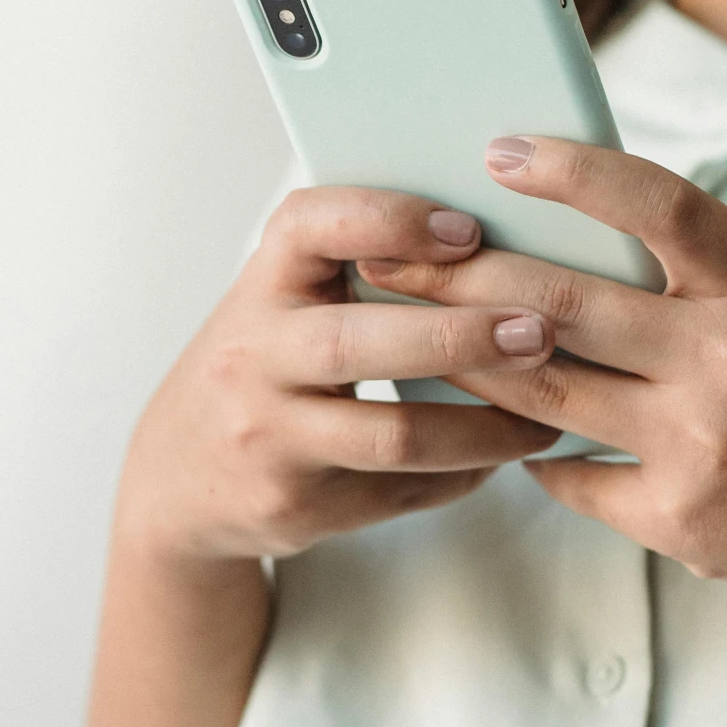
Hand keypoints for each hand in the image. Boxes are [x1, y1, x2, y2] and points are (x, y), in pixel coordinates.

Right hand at [117, 186, 561, 565]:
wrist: (178, 479)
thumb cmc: (260, 367)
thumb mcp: (278, 302)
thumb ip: (352, 267)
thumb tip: (492, 239)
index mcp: (258, 289)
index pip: (309, 227)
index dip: (390, 220)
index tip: (468, 230)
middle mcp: (252, 360)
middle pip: (359, 344)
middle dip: (460, 336)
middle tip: (541, 331)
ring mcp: (270, 440)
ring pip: (394, 437)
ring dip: (486, 428)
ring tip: (548, 413)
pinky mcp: (296, 506)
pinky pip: (400, 492)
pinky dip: (462, 473)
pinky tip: (499, 455)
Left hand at [357, 137, 726, 632]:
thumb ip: (709, 275)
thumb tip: (587, 232)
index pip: (658, 203)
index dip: (571, 169)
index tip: (498, 148)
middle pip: (562, 300)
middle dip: (458, 274)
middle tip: (387, 251)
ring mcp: (702, 444)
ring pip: (544, 391)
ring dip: (468, 358)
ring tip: (410, 330)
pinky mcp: (680, 519)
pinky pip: (572, 474)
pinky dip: (532, 450)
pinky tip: (497, 429)